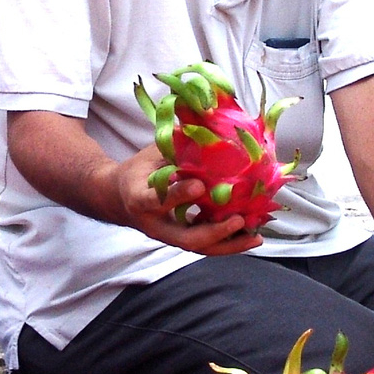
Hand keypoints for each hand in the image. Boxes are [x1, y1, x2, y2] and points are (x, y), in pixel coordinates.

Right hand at [106, 146, 262, 255]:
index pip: (157, 201)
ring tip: (256, 237)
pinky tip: (251, 236)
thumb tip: (208, 126)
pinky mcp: (180, 239)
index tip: (199, 185)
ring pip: (199, 247)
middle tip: (239, 220)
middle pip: (185, 239)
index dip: (178, 195)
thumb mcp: (150, 155)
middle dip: (215, 232)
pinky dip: (229, 242)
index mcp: (140, 199)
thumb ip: (175, 148)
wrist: (118, 198)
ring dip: (229, 244)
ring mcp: (168, 236)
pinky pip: (206, 245)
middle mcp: (154, 225)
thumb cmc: (138, 171)